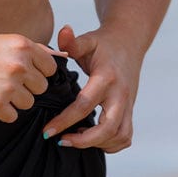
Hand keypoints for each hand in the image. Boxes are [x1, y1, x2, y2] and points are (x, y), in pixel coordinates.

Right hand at [0, 32, 61, 122]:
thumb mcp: (4, 42)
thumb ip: (31, 51)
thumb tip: (59, 59)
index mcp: (22, 46)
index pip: (50, 68)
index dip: (38, 72)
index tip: (23, 72)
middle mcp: (18, 64)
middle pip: (41, 88)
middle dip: (26, 88)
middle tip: (4, 81)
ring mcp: (8, 85)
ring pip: (28, 104)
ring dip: (14, 101)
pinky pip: (12, 117)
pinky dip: (1, 112)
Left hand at [40, 24, 140, 151]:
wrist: (129, 42)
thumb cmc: (103, 43)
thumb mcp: (88, 40)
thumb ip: (72, 41)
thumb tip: (63, 32)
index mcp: (106, 78)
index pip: (84, 105)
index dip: (64, 121)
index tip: (47, 131)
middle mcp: (120, 94)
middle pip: (108, 128)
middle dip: (84, 141)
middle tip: (61, 141)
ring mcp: (128, 105)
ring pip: (120, 136)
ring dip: (97, 144)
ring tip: (74, 139)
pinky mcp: (130, 111)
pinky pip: (125, 137)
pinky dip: (110, 144)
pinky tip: (91, 139)